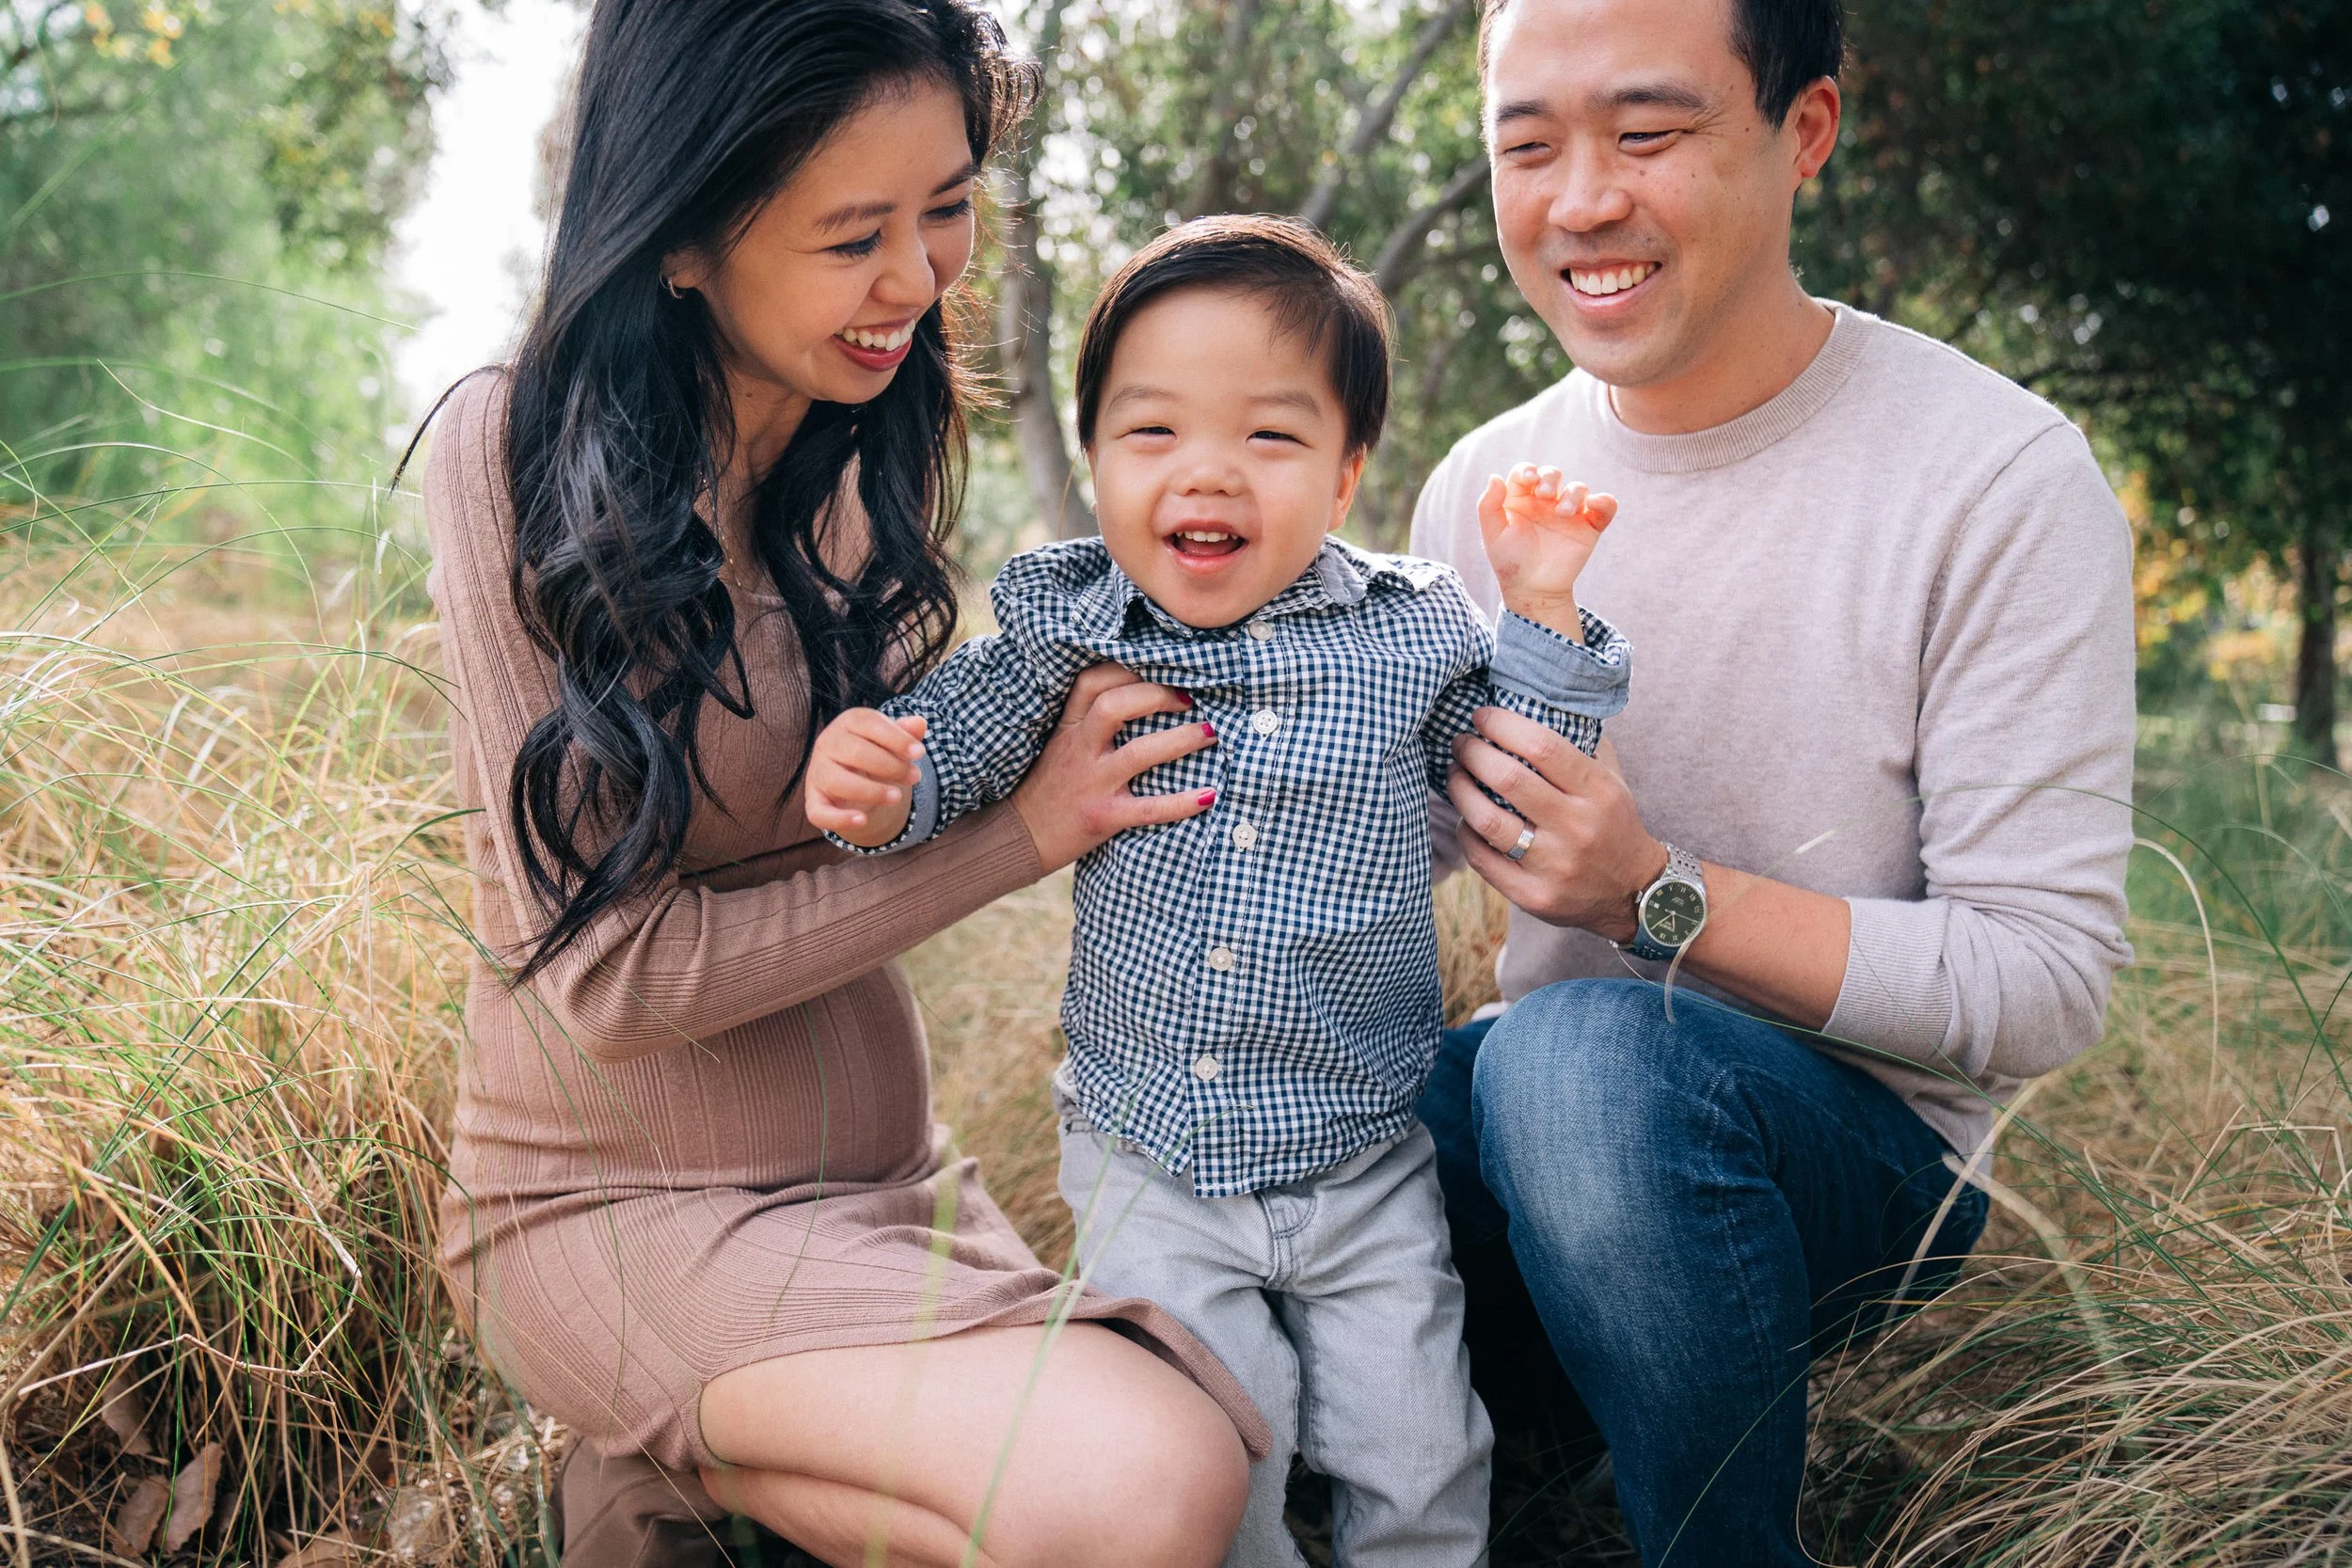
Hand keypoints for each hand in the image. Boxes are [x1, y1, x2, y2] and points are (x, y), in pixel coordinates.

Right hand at [806, 708, 926, 847]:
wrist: (852, 776)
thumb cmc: (876, 752)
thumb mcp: (891, 741)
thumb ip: (904, 733)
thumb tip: (920, 724)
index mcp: (848, 722)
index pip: (869, 723)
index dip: (896, 738)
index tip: (920, 753)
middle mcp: (827, 743)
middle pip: (855, 752)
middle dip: (890, 766)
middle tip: (915, 777)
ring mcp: (817, 772)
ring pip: (838, 781)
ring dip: (871, 791)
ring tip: (897, 797)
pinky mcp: (814, 800)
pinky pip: (819, 812)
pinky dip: (839, 819)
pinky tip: (862, 820)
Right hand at [1012, 662, 1220, 873]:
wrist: (1019, 836)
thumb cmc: (1048, 785)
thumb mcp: (1060, 742)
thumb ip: (1089, 719)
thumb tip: (1142, 693)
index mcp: (1069, 727)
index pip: (1093, 682)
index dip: (1129, 668)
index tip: (1161, 668)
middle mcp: (1079, 749)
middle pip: (1115, 706)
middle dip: (1158, 696)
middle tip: (1190, 699)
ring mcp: (1091, 783)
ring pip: (1139, 753)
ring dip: (1181, 739)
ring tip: (1211, 733)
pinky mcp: (1102, 817)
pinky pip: (1148, 808)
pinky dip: (1182, 802)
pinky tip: (1209, 796)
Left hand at [1445, 706, 1661, 942]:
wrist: (1633, 891)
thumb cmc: (1612, 823)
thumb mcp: (1612, 780)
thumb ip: (1580, 746)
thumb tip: (1531, 706)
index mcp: (1598, 791)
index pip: (1543, 746)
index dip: (1503, 726)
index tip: (1481, 717)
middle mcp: (1577, 827)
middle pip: (1508, 779)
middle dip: (1473, 753)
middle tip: (1461, 743)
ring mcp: (1555, 865)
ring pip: (1488, 821)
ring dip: (1460, 791)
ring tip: (1455, 775)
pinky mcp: (1534, 896)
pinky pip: (1483, 859)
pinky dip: (1466, 833)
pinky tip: (1465, 818)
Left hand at [1477, 463, 1615, 637]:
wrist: (1533, 590)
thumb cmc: (1510, 562)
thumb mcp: (1493, 534)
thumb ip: (1488, 505)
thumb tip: (1495, 476)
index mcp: (1520, 499)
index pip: (1526, 472)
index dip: (1528, 470)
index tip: (1529, 481)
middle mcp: (1545, 502)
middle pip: (1552, 474)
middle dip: (1550, 477)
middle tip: (1545, 495)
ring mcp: (1568, 513)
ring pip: (1578, 488)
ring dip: (1573, 494)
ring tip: (1563, 513)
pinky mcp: (1588, 527)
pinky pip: (1604, 507)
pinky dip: (1605, 502)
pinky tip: (1595, 504)